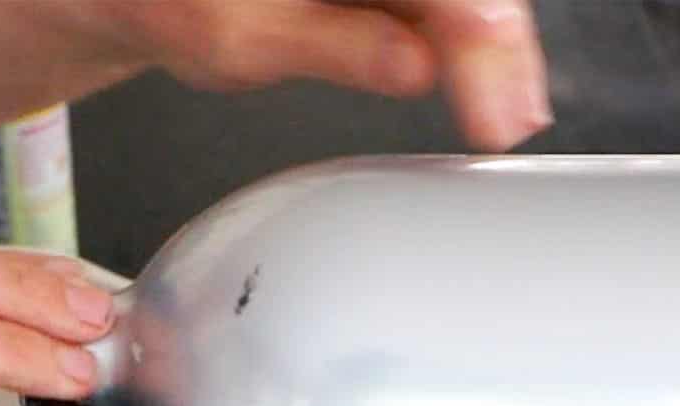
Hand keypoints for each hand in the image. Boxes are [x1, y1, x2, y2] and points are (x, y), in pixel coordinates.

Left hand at [105, 0, 550, 149]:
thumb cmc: (168, 0)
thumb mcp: (232, 40)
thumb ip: (334, 45)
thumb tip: (415, 66)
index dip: (480, 37)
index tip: (497, 106)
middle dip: (494, 45)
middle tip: (511, 119)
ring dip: (485, 48)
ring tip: (503, 114)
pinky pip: (432, 3)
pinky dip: (459, 41)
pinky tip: (476, 85)